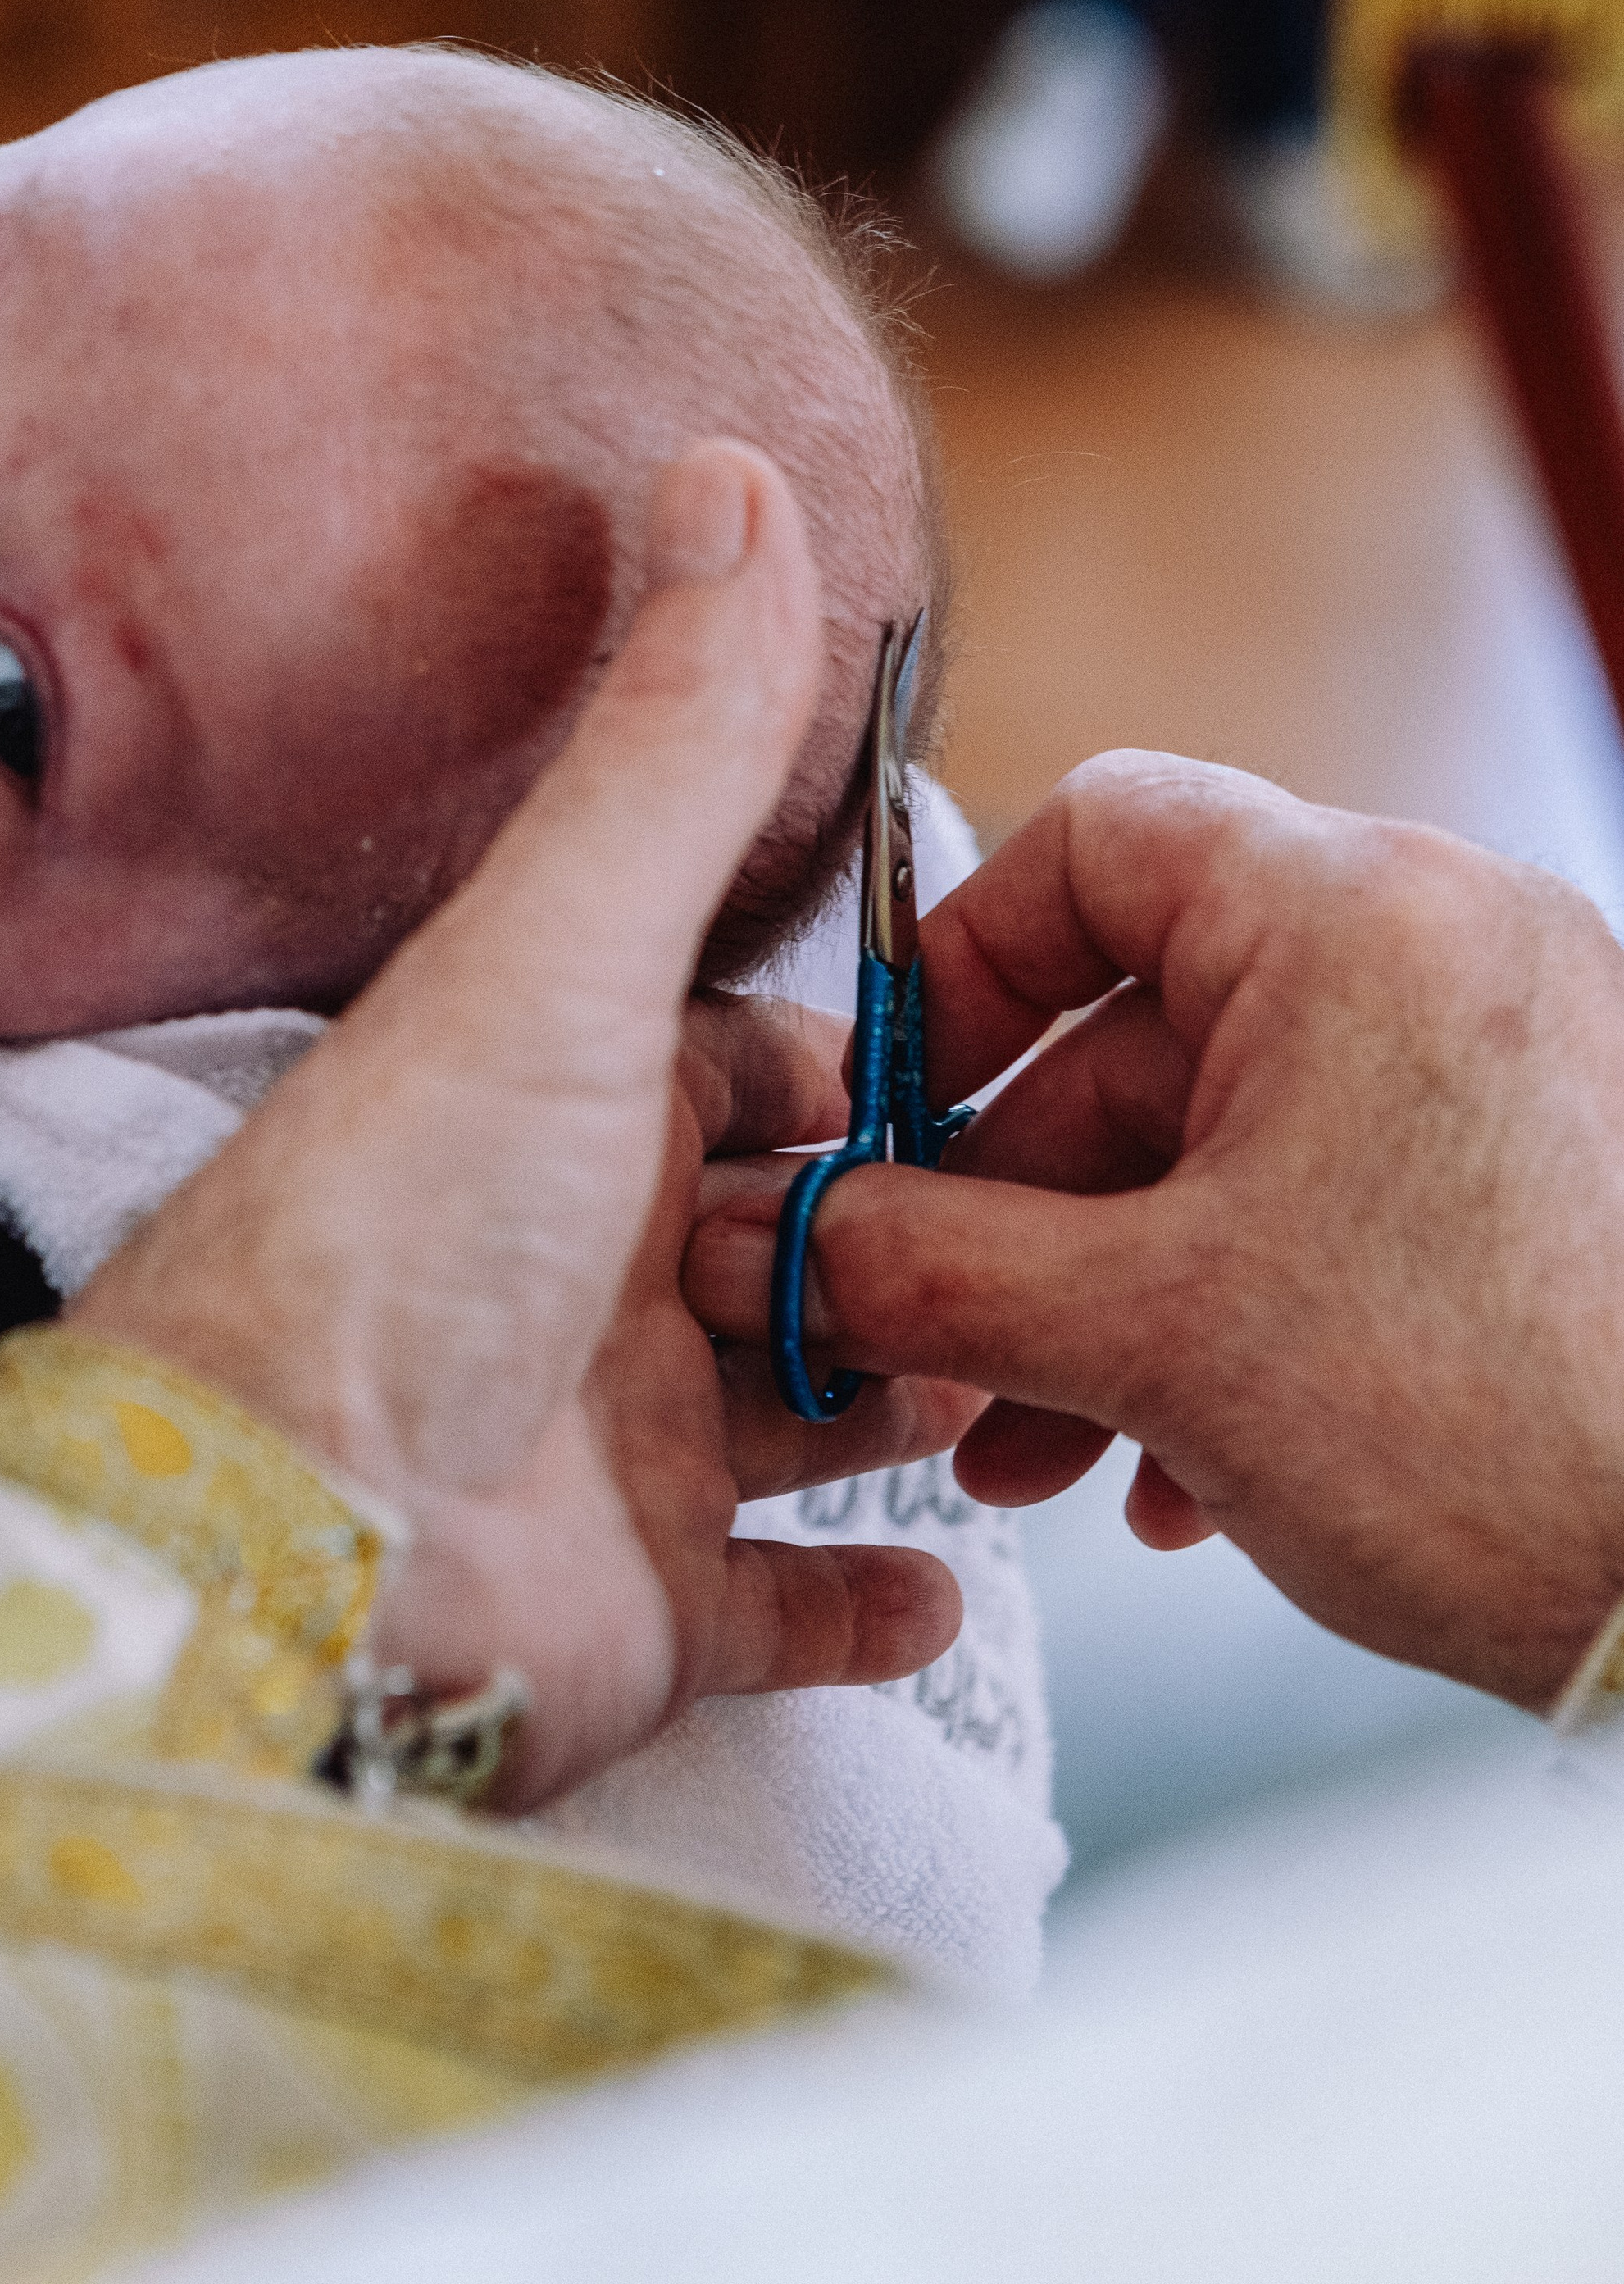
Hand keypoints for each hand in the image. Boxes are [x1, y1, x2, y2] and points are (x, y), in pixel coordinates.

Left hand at [70, 443, 962, 1804]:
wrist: (282, 1547)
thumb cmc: (403, 1227)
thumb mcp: (566, 951)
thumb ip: (673, 735)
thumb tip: (732, 464)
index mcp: (565, 1106)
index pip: (752, 1064)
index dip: (865, 1066)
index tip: (998, 1073)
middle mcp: (589, 1270)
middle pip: (805, 1236)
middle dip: (919, 1239)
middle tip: (1031, 1248)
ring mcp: (615, 1453)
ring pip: (815, 1411)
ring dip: (920, 1393)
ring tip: (1016, 1386)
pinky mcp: (637, 1616)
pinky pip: (780, 1608)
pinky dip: (863, 1601)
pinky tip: (941, 1583)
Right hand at [689, 752, 1623, 1711]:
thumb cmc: (1488, 1432)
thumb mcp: (1149, 1338)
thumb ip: (927, 1268)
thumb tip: (766, 1239)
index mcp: (1354, 913)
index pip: (1097, 836)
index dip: (962, 967)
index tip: (892, 1111)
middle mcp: (1446, 945)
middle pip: (1146, 1019)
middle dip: (1020, 1207)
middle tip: (935, 1342)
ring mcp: (1508, 1056)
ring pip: (1230, 1132)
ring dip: (1103, 1289)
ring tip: (1039, 1452)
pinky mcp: (1544, 1169)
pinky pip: (1332, 1191)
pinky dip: (1226, 1309)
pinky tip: (1177, 1474)